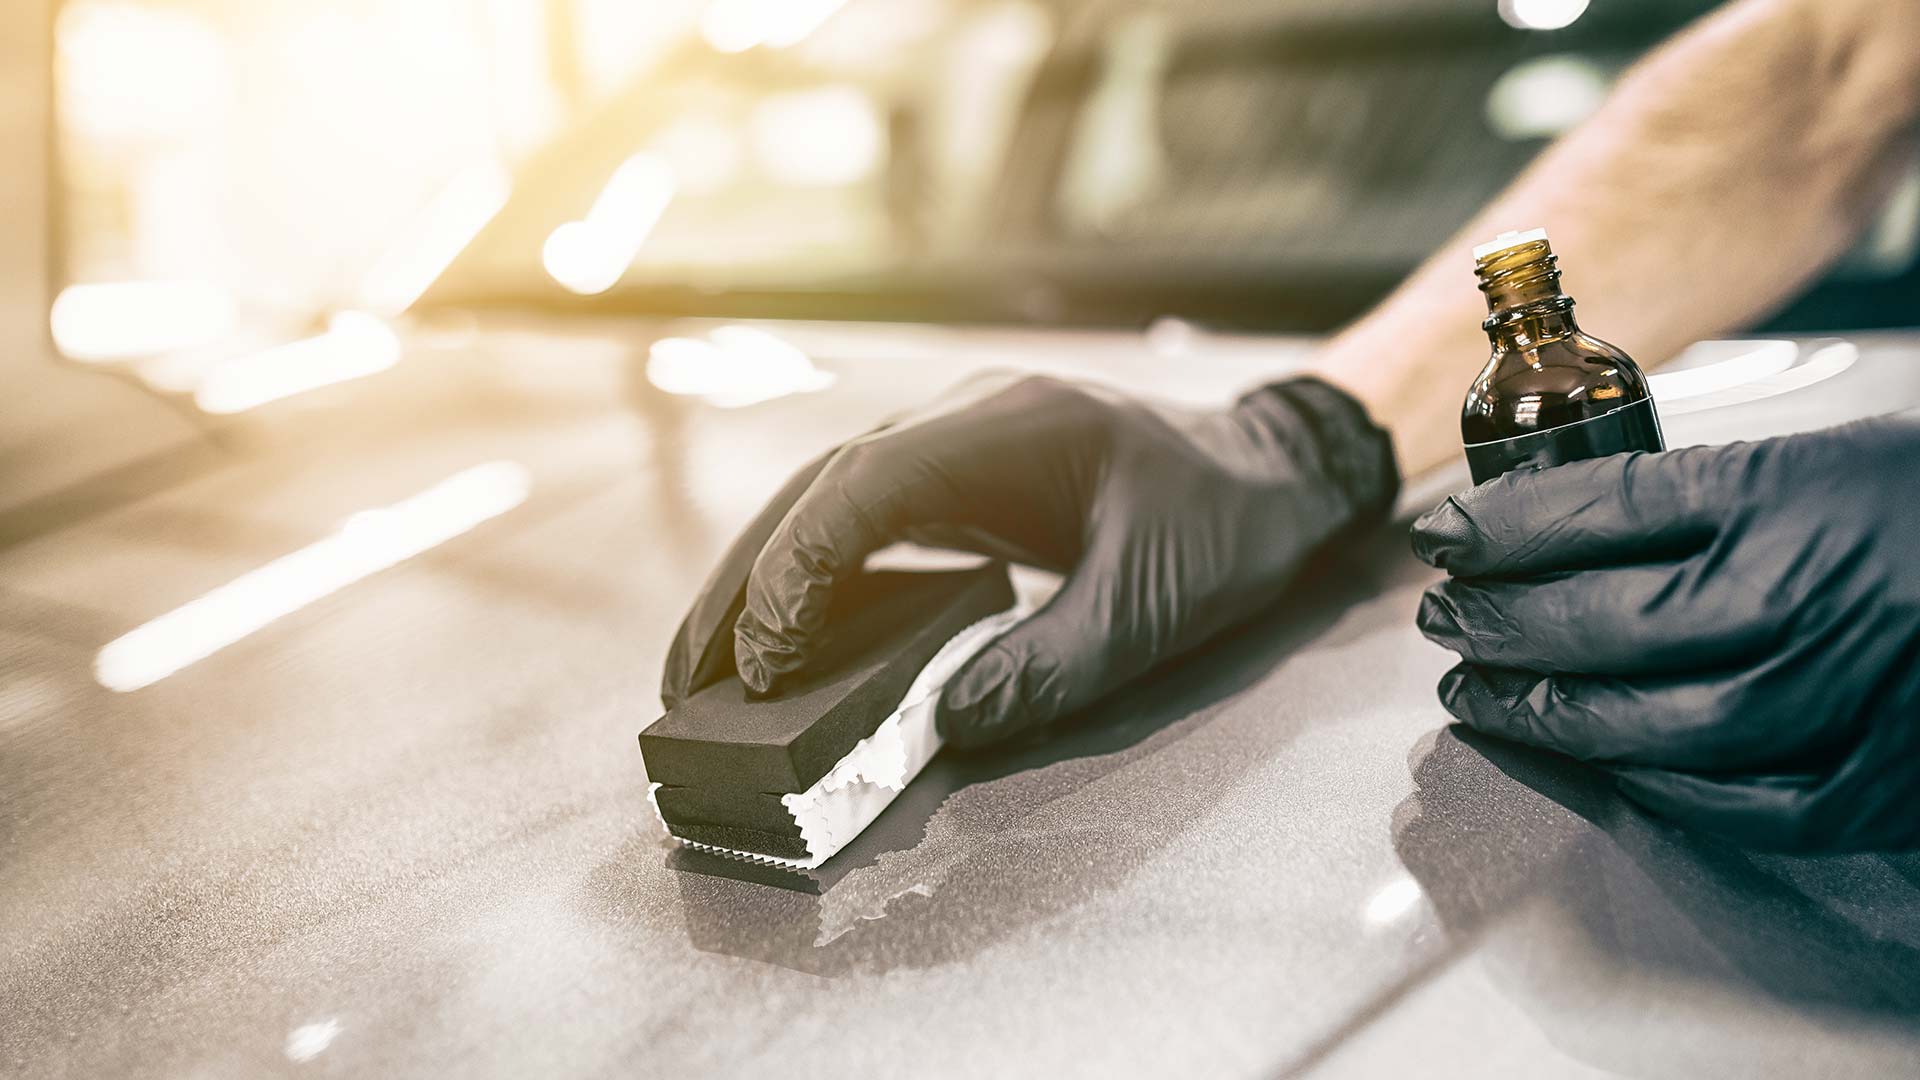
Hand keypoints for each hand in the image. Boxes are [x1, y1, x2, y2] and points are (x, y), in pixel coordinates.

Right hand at [663, 373, 1397, 746]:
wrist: (1271, 468)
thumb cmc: (1224, 526)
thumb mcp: (1154, 606)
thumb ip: (1050, 665)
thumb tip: (939, 724)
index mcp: (1009, 430)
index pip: (864, 488)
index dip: (800, 571)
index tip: (767, 660)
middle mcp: (967, 421)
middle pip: (818, 487)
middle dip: (745, 580)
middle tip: (685, 677)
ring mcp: (959, 442)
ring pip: (827, 498)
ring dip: (763, 575)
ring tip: (708, 666)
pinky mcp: (962, 477)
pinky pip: (865, 517)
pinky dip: (813, 573)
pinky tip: (785, 633)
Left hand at [1412, 413, 1919, 850]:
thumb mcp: (1827, 457)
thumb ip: (1705, 492)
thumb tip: (1554, 520)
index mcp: (1787, 494)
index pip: (1596, 509)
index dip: (1500, 524)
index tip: (1447, 530)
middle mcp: (1802, 596)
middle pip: (1596, 619)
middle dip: (1493, 618)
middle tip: (1442, 615)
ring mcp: (1837, 697)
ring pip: (1641, 723)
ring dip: (1538, 712)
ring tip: (1479, 694)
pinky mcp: (1871, 782)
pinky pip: (1728, 801)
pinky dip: (1643, 785)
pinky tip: (1591, 762)